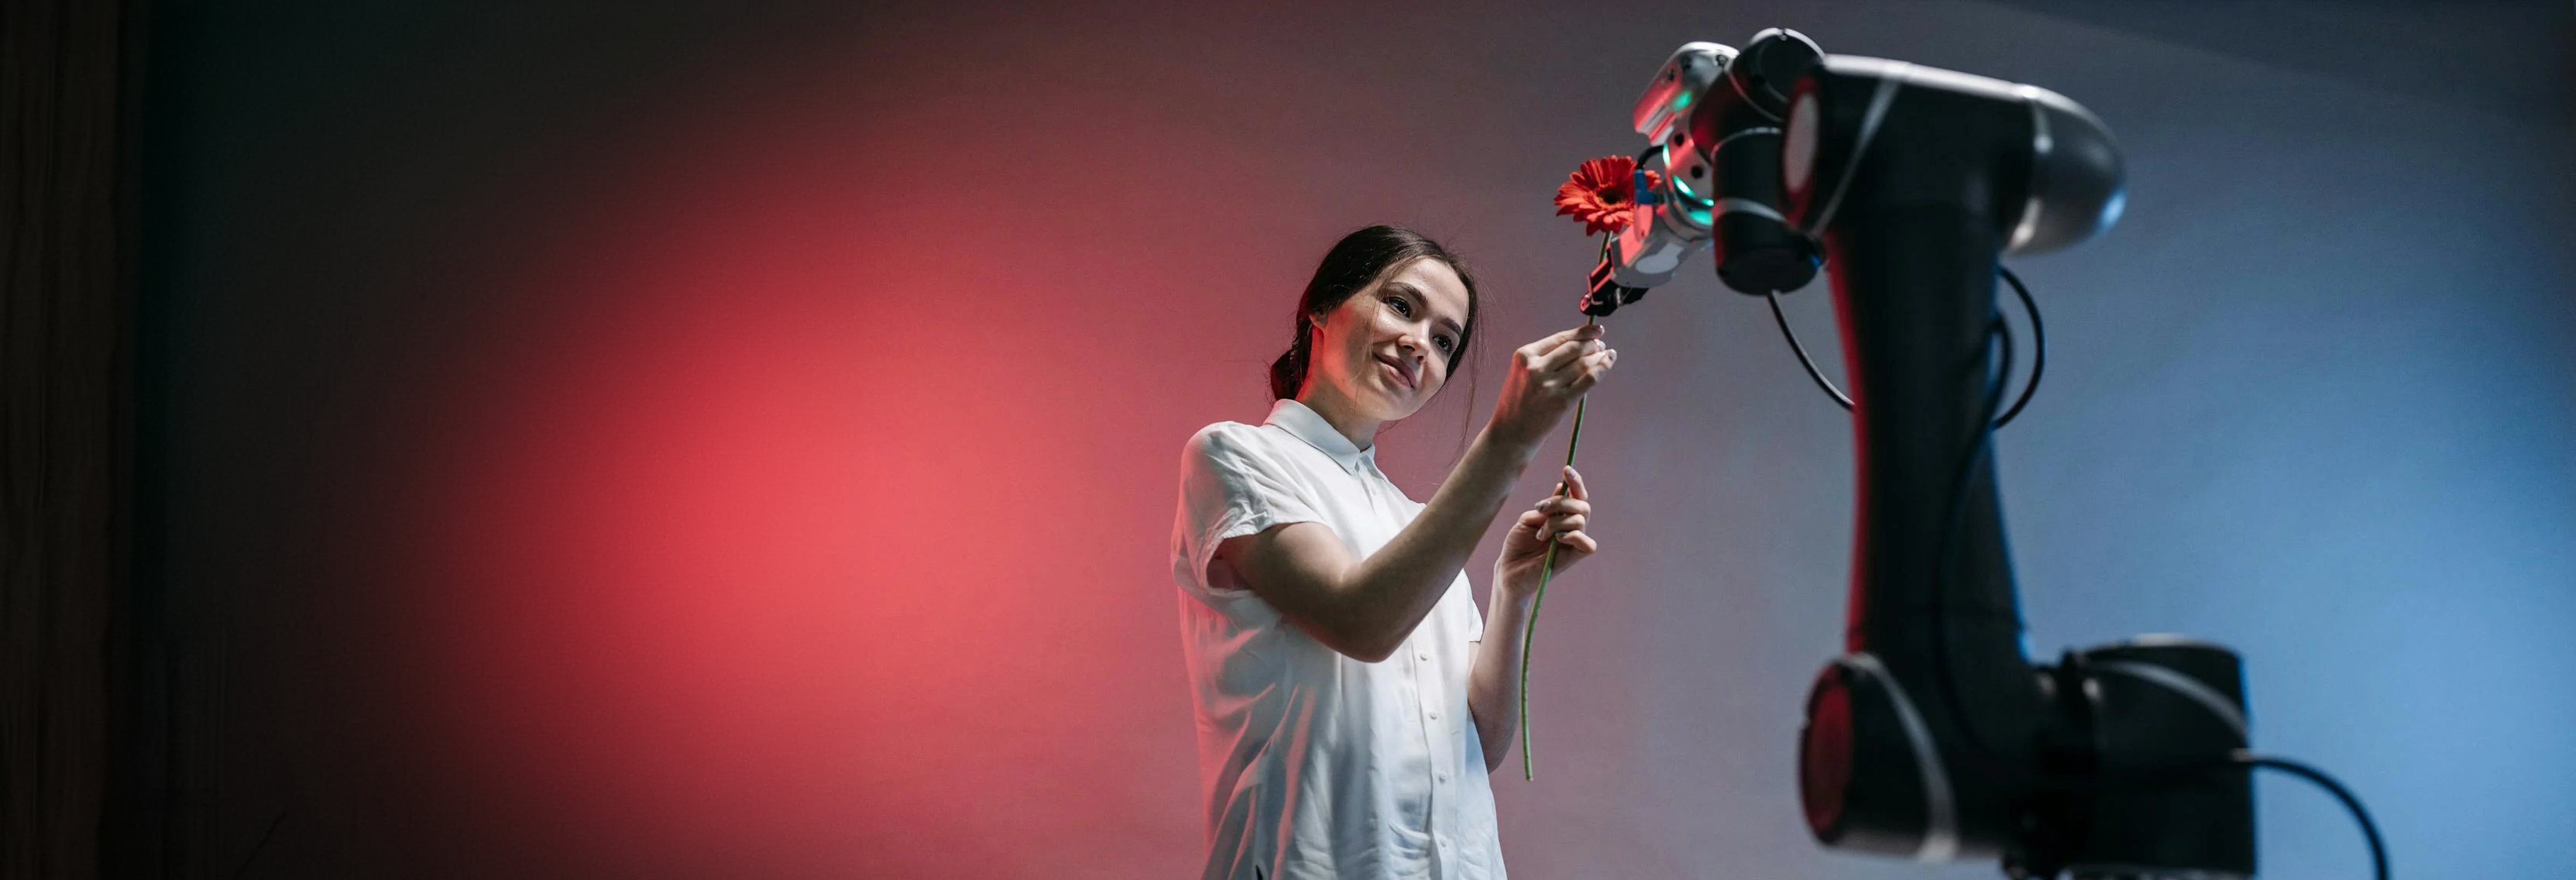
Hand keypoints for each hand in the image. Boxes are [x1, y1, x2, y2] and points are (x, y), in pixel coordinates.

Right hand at [1487, 324, 1614, 450]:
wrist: (1511, 433)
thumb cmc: (1518, 402)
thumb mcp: (1522, 372)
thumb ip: (1544, 358)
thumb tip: (1579, 343)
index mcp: (1524, 356)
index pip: (1560, 338)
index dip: (1582, 332)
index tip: (1596, 331)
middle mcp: (1536, 368)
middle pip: (1574, 348)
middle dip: (1592, 344)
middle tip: (1600, 345)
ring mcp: (1549, 386)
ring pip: (1583, 363)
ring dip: (1599, 356)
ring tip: (1605, 355)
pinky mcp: (1562, 401)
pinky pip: (1589, 379)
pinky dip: (1603, 368)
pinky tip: (1608, 362)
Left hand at [1496, 465, 1596, 597]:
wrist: (1508, 570)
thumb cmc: (1517, 545)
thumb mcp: (1528, 519)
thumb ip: (1546, 507)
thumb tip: (1561, 488)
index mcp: (1561, 517)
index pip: (1577, 497)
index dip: (1575, 482)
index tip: (1566, 470)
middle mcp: (1571, 528)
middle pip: (1582, 506)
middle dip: (1560, 502)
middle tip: (1540, 509)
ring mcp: (1573, 543)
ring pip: (1580, 520)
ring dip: (1556, 522)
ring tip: (1540, 534)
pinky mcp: (1573, 558)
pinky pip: (1587, 544)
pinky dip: (1572, 536)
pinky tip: (1557, 540)